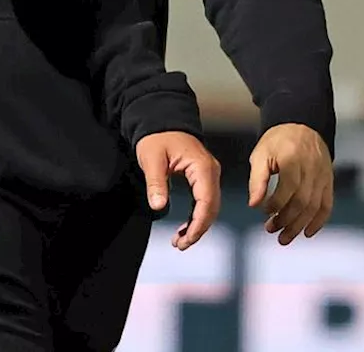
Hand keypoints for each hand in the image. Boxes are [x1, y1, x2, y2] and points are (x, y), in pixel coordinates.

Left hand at [134, 131, 220, 250]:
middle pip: (212, 208)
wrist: (161, 120)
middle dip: (198, 229)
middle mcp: (211, 171)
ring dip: (198, 225)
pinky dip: (197, 215)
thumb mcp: (152, 158)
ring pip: (210, 206)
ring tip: (180, 240)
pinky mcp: (203, 176)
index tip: (186, 240)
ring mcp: (209, 173)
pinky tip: (186, 226)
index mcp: (202, 166)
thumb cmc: (157, 136)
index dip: (198, 225)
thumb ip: (156, 183)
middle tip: (180, 244)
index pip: (206, 202)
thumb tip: (159, 206)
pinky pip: (205, 200)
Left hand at [248, 123, 333, 245]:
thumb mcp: (261, 153)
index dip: (275, 205)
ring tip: (284, 237)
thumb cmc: (278, 141)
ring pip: (314, 207)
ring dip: (299, 225)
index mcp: (293, 159)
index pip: (287, 189)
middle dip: (286, 220)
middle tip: (271, 230)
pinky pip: (327, 205)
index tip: (263, 212)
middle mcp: (311, 168)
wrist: (302, 125)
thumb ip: (257, 179)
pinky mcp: (329, 181)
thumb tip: (253, 205)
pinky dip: (319, 221)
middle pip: (302, 202)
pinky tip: (307, 232)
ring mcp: (323, 175)